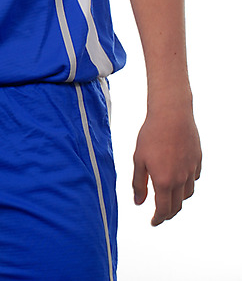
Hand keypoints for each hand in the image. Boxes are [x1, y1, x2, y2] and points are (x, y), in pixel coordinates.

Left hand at [132, 105, 201, 225]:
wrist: (171, 114)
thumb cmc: (151, 134)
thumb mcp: (139, 159)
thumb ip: (138, 183)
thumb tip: (138, 202)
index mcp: (164, 181)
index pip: (163, 210)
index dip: (158, 219)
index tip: (153, 222)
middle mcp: (180, 180)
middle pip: (177, 206)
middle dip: (168, 213)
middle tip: (160, 213)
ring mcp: (191, 170)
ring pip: (187, 193)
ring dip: (178, 199)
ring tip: (169, 195)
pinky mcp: (198, 160)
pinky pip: (194, 178)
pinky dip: (187, 183)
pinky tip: (179, 177)